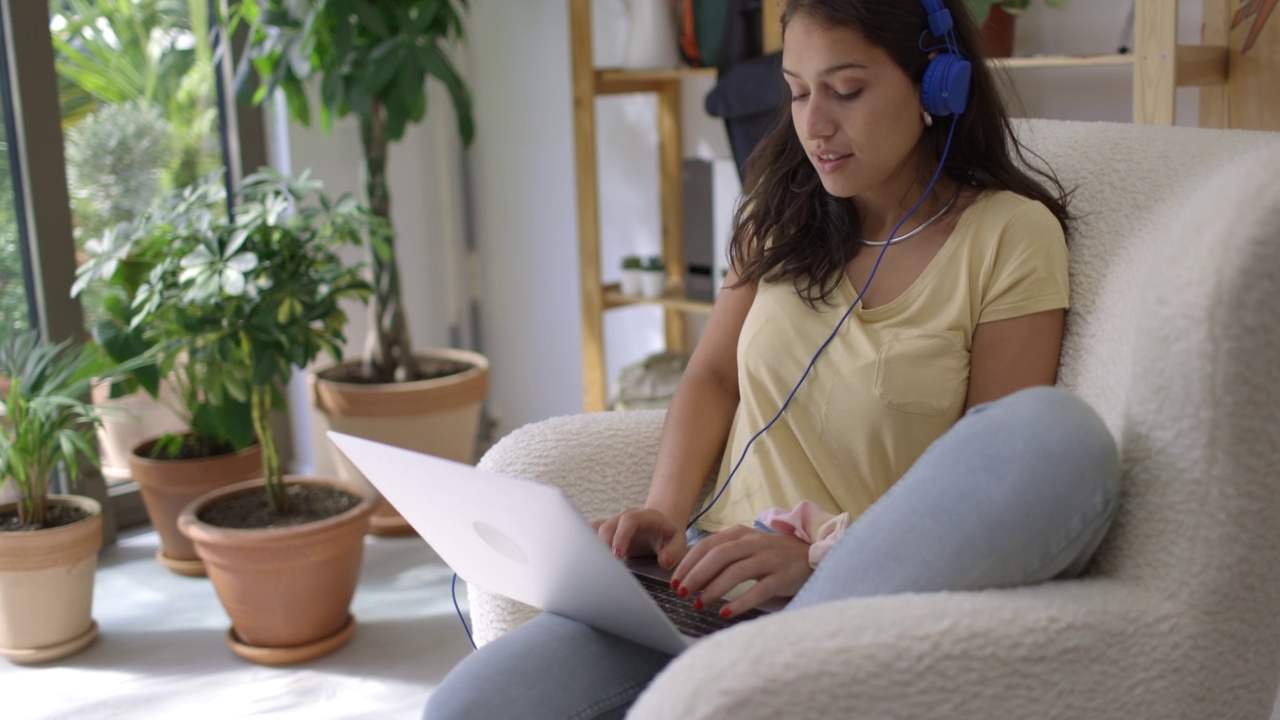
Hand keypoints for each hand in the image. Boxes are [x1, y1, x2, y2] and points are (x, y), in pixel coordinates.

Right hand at [593, 507, 686, 569]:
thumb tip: (663, 561)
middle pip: (608, 525)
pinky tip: (584, 556)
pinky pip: (590, 531)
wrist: (660, 528)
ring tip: (594, 564)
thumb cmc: (668, 537)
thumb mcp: (678, 543)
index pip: (629, 520)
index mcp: (645, 516)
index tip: (617, 555)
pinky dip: (586, 542)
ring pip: (596, 529)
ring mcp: (615, 522)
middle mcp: (626, 516)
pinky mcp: (606, 530)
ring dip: (593, 546)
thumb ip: (673, 552)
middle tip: (604, 566)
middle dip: (603, 545)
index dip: (621, 536)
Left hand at [671, 525, 812, 617]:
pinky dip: (739, 602)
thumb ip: (722, 553)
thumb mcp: (746, 546)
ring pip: (736, 572)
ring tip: (699, 605)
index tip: (674, 580)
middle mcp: (754, 543)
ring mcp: (770, 559)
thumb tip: (690, 572)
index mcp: (741, 533)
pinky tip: (724, 613)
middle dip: (696, 575)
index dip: (689, 563)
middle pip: (719, 556)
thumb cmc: (771, 555)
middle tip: (682, 593)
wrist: (811, 556)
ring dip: (713, 590)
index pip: (708, 545)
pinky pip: (758, 590)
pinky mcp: (782, 577)